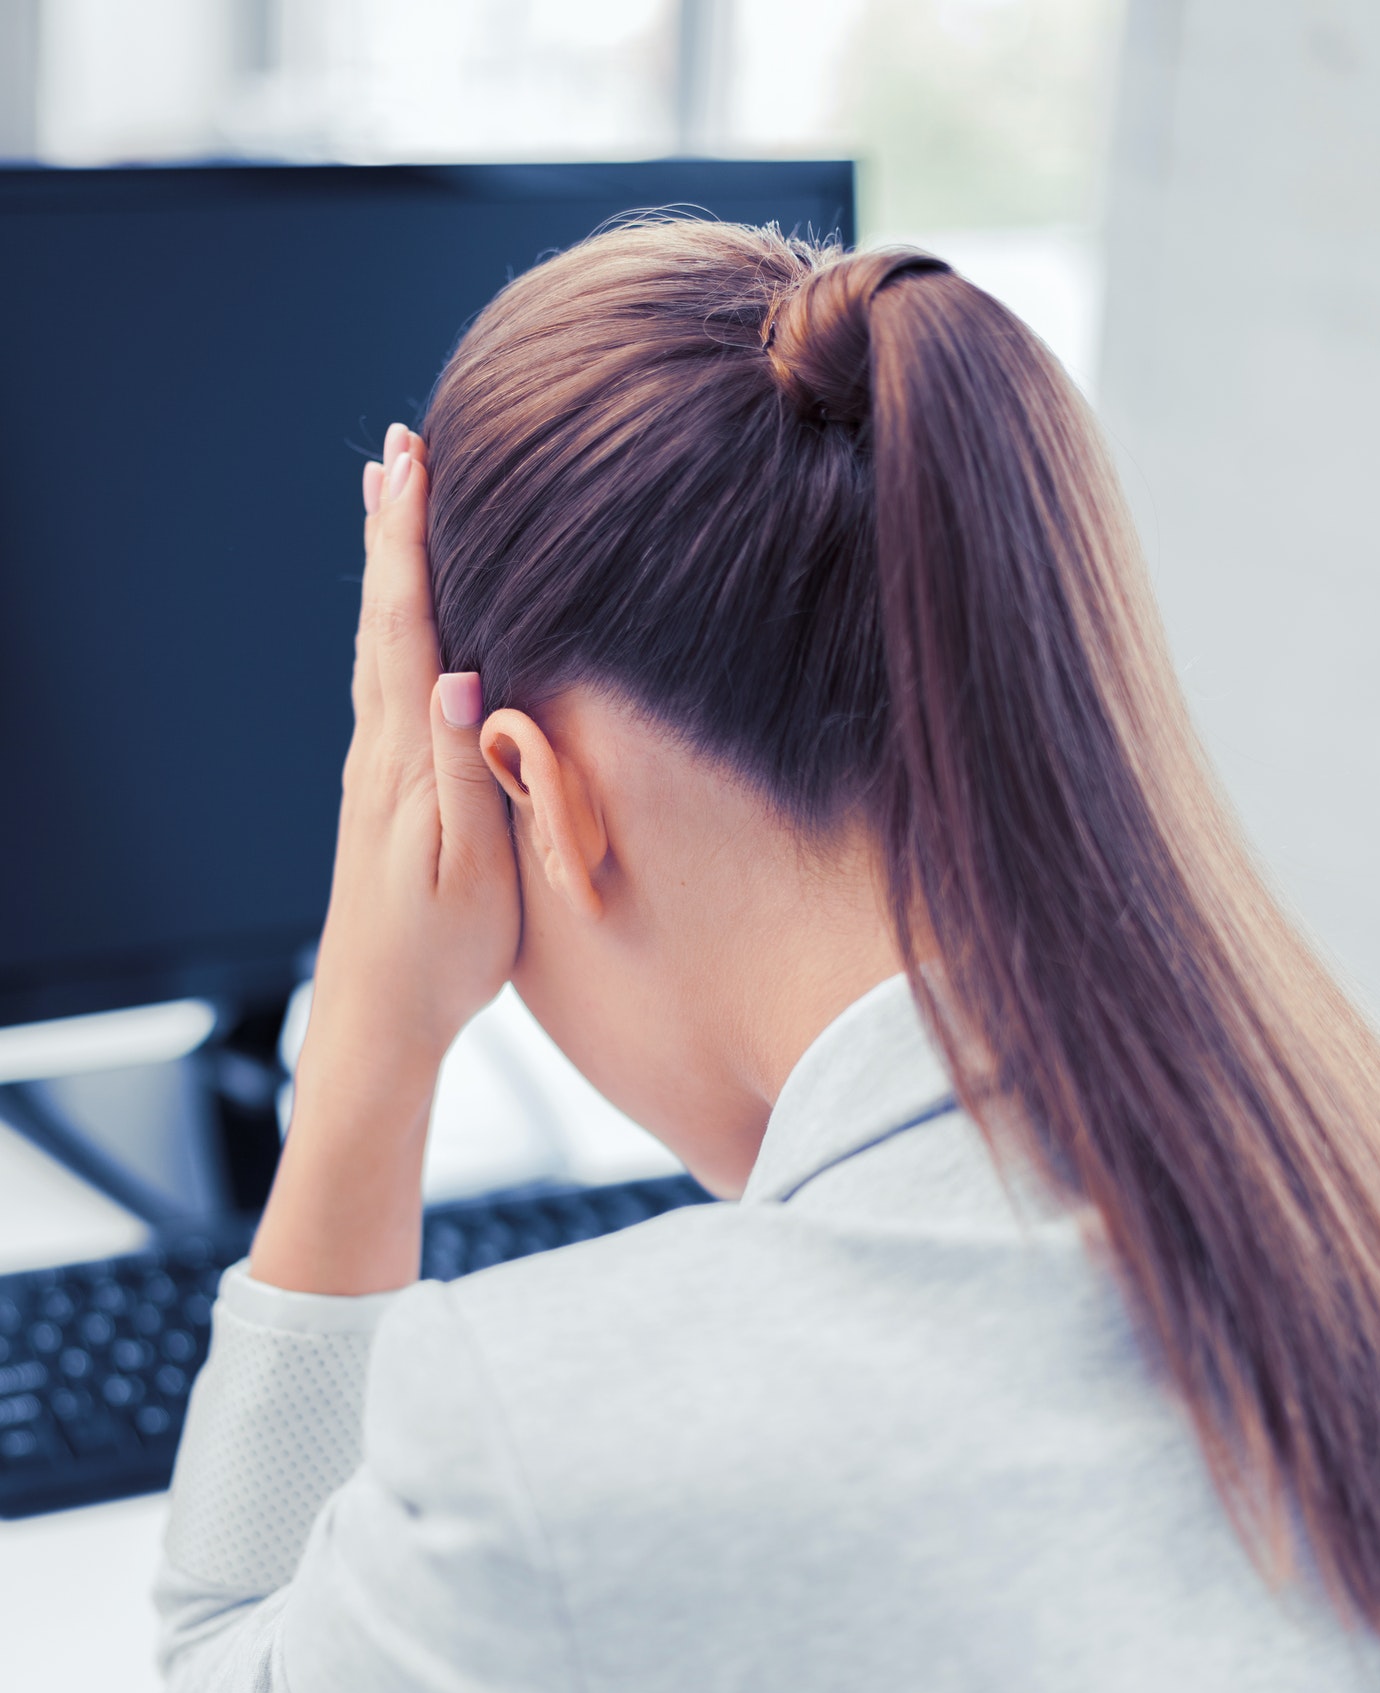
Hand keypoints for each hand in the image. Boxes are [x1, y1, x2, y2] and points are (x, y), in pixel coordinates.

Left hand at [249, 423, 520, 1293]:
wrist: (379, 1018)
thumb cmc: (439, 955)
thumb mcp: (471, 872)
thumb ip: (464, 772)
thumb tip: (456, 673)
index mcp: (401, 761)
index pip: (403, 627)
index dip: (407, 541)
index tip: (411, 463)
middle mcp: (376, 752)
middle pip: (379, 620)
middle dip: (391, 532)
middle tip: (396, 453)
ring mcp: (373, 773)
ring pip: (376, 648)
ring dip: (385, 574)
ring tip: (389, 510)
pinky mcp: (380, 795)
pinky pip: (383, 684)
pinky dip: (390, 628)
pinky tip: (401, 627)